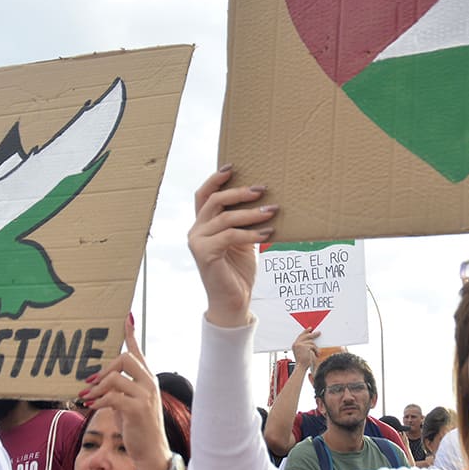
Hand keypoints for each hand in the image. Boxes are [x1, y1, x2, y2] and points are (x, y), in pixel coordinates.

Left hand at [80, 316, 170, 469]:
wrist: (152, 452)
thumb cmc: (138, 428)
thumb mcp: (128, 405)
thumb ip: (118, 390)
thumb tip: (99, 384)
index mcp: (147, 379)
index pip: (138, 352)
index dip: (130, 334)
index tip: (126, 317)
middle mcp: (149, 383)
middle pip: (125, 358)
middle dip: (105, 369)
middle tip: (90, 383)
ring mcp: (145, 395)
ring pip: (116, 377)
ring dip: (97, 388)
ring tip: (86, 398)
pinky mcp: (138, 409)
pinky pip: (112, 397)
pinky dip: (98, 401)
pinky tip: (91, 407)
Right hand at [188, 165, 276, 327]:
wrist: (233, 302)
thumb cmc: (238, 271)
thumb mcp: (243, 241)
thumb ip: (243, 222)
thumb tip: (263, 199)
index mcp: (203, 225)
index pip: (204, 195)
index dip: (215, 179)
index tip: (233, 166)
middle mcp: (196, 231)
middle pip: (214, 200)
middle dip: (239, 192)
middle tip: (262, 188)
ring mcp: (197, 242)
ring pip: (224, 217)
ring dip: (251, 212)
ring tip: (273, 210)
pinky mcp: (204, 254)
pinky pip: (230, 235)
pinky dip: (251, 233)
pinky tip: (268, 232)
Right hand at [291, 328, 319, 368]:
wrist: (301, 367)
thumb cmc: (302, 362)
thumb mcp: (302, 352)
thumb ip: (304, 345)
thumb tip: (311, 340)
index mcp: (295, 345)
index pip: (301, 335)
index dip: (306, 332)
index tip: (310, 329)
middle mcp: (296, 344)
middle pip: (306, 336)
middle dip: (313, 334)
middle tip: (319, 333)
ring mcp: (300, 345)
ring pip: (311, 342)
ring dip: (315, 348)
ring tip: (316, 353)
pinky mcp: (305, 347)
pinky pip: (313, 346)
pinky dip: (316, 350)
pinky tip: (316, 354)